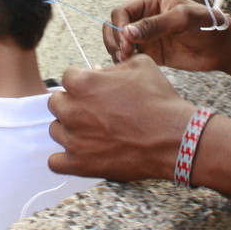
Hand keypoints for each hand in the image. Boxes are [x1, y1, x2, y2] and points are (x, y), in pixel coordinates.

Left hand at [47, 55, 194, 181]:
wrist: (175, 138)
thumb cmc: (159, 101)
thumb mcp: (140, 66)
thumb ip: (112, 65)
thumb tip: (96, 71)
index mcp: (82, 83)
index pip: (67, 78)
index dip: (83, 83)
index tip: (95, 91)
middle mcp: (72, 109)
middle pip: (56, 103)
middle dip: (72, 104)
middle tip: (94, 111)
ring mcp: (73, 139)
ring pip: (55, 130)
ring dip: (69, 130)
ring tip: (92, 133)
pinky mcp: (78, 164)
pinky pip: (55, 162)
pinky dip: (64, 159)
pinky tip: (81, 154)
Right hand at [103, 0, 230, 71]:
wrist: (223, 48)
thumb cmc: (207, 26)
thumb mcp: (182, 20)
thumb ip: (154, 25)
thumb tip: (127, 32)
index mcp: (150, 2)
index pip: (121, 12)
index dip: (119, 26)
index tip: (126, 41)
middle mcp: (145, 18)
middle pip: (115, 27)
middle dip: (114, 40)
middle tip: (124, 54)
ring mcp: (146, 37)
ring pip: (119, 43)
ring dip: (117, 52)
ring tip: (126, 61)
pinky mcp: (151, 54)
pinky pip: (130, 57)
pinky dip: (126, 62)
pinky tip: (132, 68)